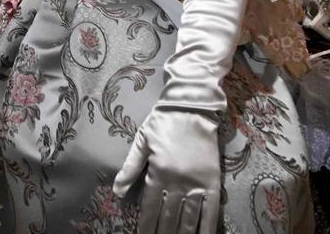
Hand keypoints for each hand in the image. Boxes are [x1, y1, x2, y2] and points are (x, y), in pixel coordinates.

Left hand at [112, 107, 221, 233]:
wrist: (191, 108)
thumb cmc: (162, 123)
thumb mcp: (141, 142)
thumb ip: (129, 169)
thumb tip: (116, 192)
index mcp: (158, 173)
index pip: (150, 207)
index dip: (146, 225)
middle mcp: (178, 182)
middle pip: (168, 217)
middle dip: (162, 233)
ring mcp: (197, 183)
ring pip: (188, 218)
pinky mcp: (212, 182)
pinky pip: (211, 210)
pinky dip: (207, 228)